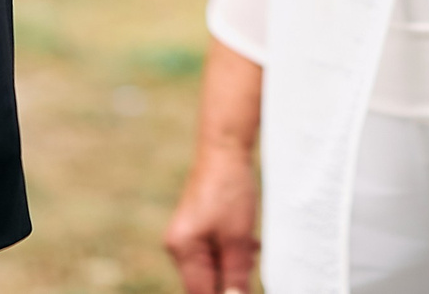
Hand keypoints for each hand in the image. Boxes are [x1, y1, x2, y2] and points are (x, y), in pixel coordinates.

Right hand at [164, 146, 258, 293]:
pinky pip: (212, 251)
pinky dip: (231, 251)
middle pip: (205, 281)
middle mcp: (177, 246)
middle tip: (250, 263)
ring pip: (212, 266)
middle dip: (230, 279)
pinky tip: (249, 242)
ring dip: (234, 265)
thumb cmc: (230, 190)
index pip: (201, 293)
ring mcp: (185, 236)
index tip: (244, 291)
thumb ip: (235, 275)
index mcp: (182, 250)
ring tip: (251, 247)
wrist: (225, 148)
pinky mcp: (195, 227)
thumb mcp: (237, 238)